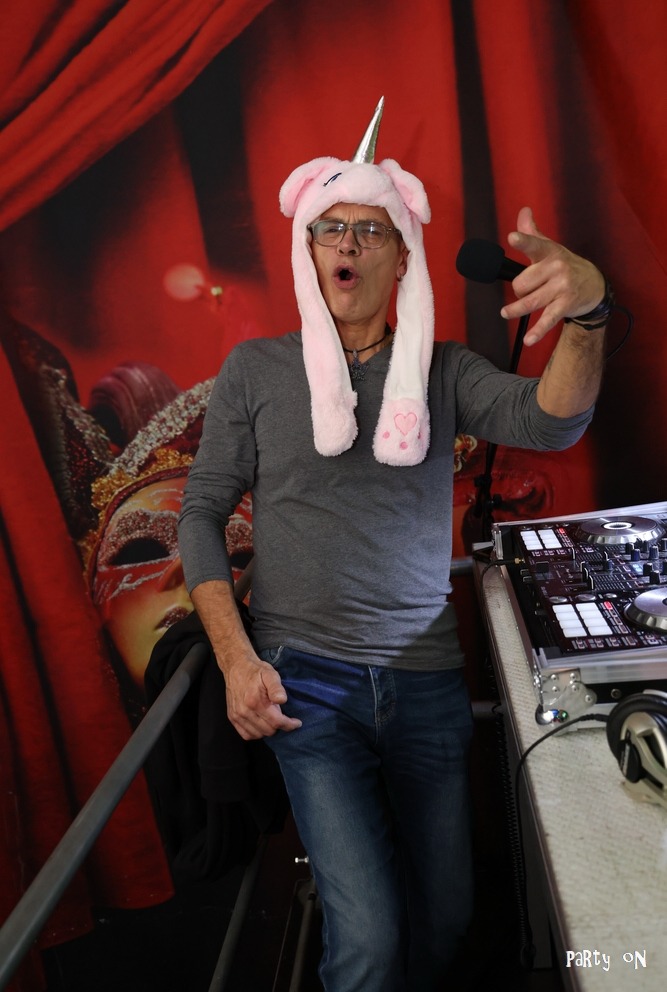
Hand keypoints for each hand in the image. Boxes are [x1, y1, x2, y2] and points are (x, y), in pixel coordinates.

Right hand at [224, 655, 301, 740]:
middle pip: (268, 731)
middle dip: (279, 725)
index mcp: (255, 701)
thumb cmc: (256, 670)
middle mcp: (244, 711)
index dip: (289, 725)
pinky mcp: (232, 717)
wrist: (236, 666)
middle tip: (281, 713)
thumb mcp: (270, 674)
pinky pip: (246, 735)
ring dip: (268, 729)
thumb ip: (277, 688)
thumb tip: (282, 700)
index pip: (276, 722)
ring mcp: (237, 716)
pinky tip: (261, 724)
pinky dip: (256, 733)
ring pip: (258, 735)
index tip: (297, 723)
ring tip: (271, 717)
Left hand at [500, 207, 605, 344]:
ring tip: (506, 313)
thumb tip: (523, 211)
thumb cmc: (565, 266)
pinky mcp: (565, 305)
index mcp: (550, 252)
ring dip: (515, 310)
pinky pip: (547, 320)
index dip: (523, 241)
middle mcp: (556, 268)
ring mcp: (561, 288)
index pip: (534, 245)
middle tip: (526, 290)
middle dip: (518, 290)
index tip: (512, 238)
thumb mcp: (551, 248)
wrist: (594, 285)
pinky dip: (537, 332)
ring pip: (529, 302)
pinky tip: (528, 340)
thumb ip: (533, 234)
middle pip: (521, 283)